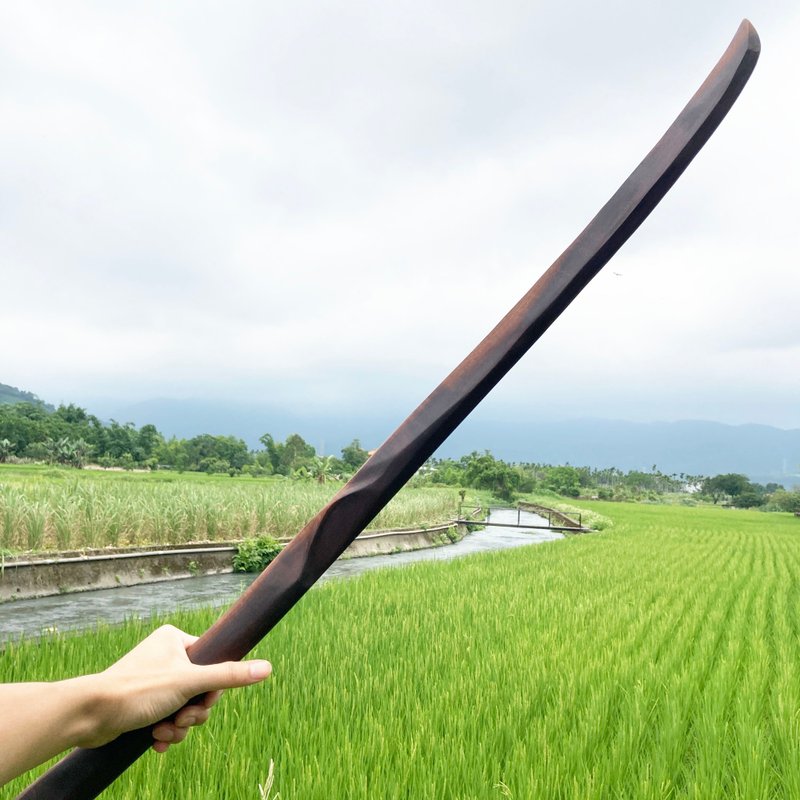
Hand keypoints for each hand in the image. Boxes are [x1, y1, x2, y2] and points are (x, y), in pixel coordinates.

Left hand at [83, 624, 270, 751]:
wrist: (90, 714)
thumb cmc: (138, 689)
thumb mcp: (190, 682)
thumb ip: (229, 676)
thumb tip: (267, 668)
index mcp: (175, 640)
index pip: (211, 662)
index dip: (212, 687)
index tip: (203, 699)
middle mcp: (164, 656)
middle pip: (199, 689)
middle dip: (194, 711)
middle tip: (182, 718)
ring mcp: (152, 680)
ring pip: (183, 707)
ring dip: (179, 725)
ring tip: (164, 732)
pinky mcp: (141, 703)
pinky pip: (166, 717)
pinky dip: (166, 732)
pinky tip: (156, 741)